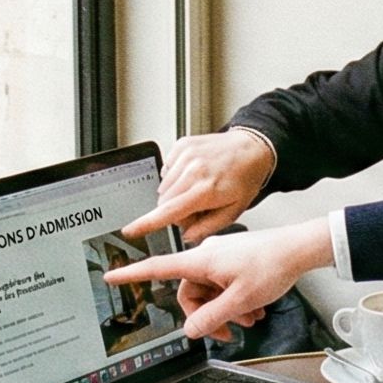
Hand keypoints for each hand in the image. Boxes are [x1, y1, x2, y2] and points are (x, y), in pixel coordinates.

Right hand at [101, 220, 333, 339]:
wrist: (299, 249)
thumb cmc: (272, 264)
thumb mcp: (240, 300)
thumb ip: (212, 317)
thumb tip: (191, 330)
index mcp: (200, 261)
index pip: (157, 268)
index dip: (132, 274)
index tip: (111, 276)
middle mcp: (206, 256)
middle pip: (189, 292)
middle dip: (206, 315)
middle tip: (227, 331)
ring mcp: (220, 258)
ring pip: (210, 292)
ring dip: (226, 310)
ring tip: (249, 318)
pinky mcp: (233, 261)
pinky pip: (223, 285)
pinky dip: (235, 300)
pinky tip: (254, 309)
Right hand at [124, 130, 275, 242]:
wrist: (252, 148)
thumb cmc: (245, 178)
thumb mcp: (233, 211)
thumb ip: (207, 227)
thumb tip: (186, 236)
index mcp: (206, 189)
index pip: (168, 211)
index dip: (146, 223)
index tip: (130, 230)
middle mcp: (193, 170)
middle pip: (164, 201)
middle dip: (175, 211)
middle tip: (197, 207)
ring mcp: (186, 155)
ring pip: (164, 187)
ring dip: (175, 194)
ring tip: (197, 189)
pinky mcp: (181, 145)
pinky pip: (166, 169)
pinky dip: (176, 177)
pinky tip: (194, 175)